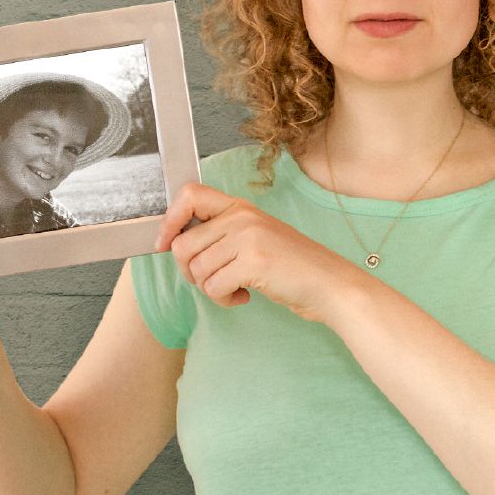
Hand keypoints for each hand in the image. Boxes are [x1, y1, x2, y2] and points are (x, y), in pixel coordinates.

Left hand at [154, 182, 359, 322]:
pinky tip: (245, 296)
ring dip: (211, 289)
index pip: (189, 194)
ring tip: (236, 288)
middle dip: (190, 272)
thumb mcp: (257, 237)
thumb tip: (174, 244)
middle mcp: (242, 217)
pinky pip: (213, 287)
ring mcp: (248, 238)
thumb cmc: (292, 267)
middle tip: (214, 280)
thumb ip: (223, 234)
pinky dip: (224, 300)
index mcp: (240, 207)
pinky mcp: (253, 262)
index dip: (169, 221)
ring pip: (196, 270)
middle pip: (182, 245)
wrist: (330, 284)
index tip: (164, 244)